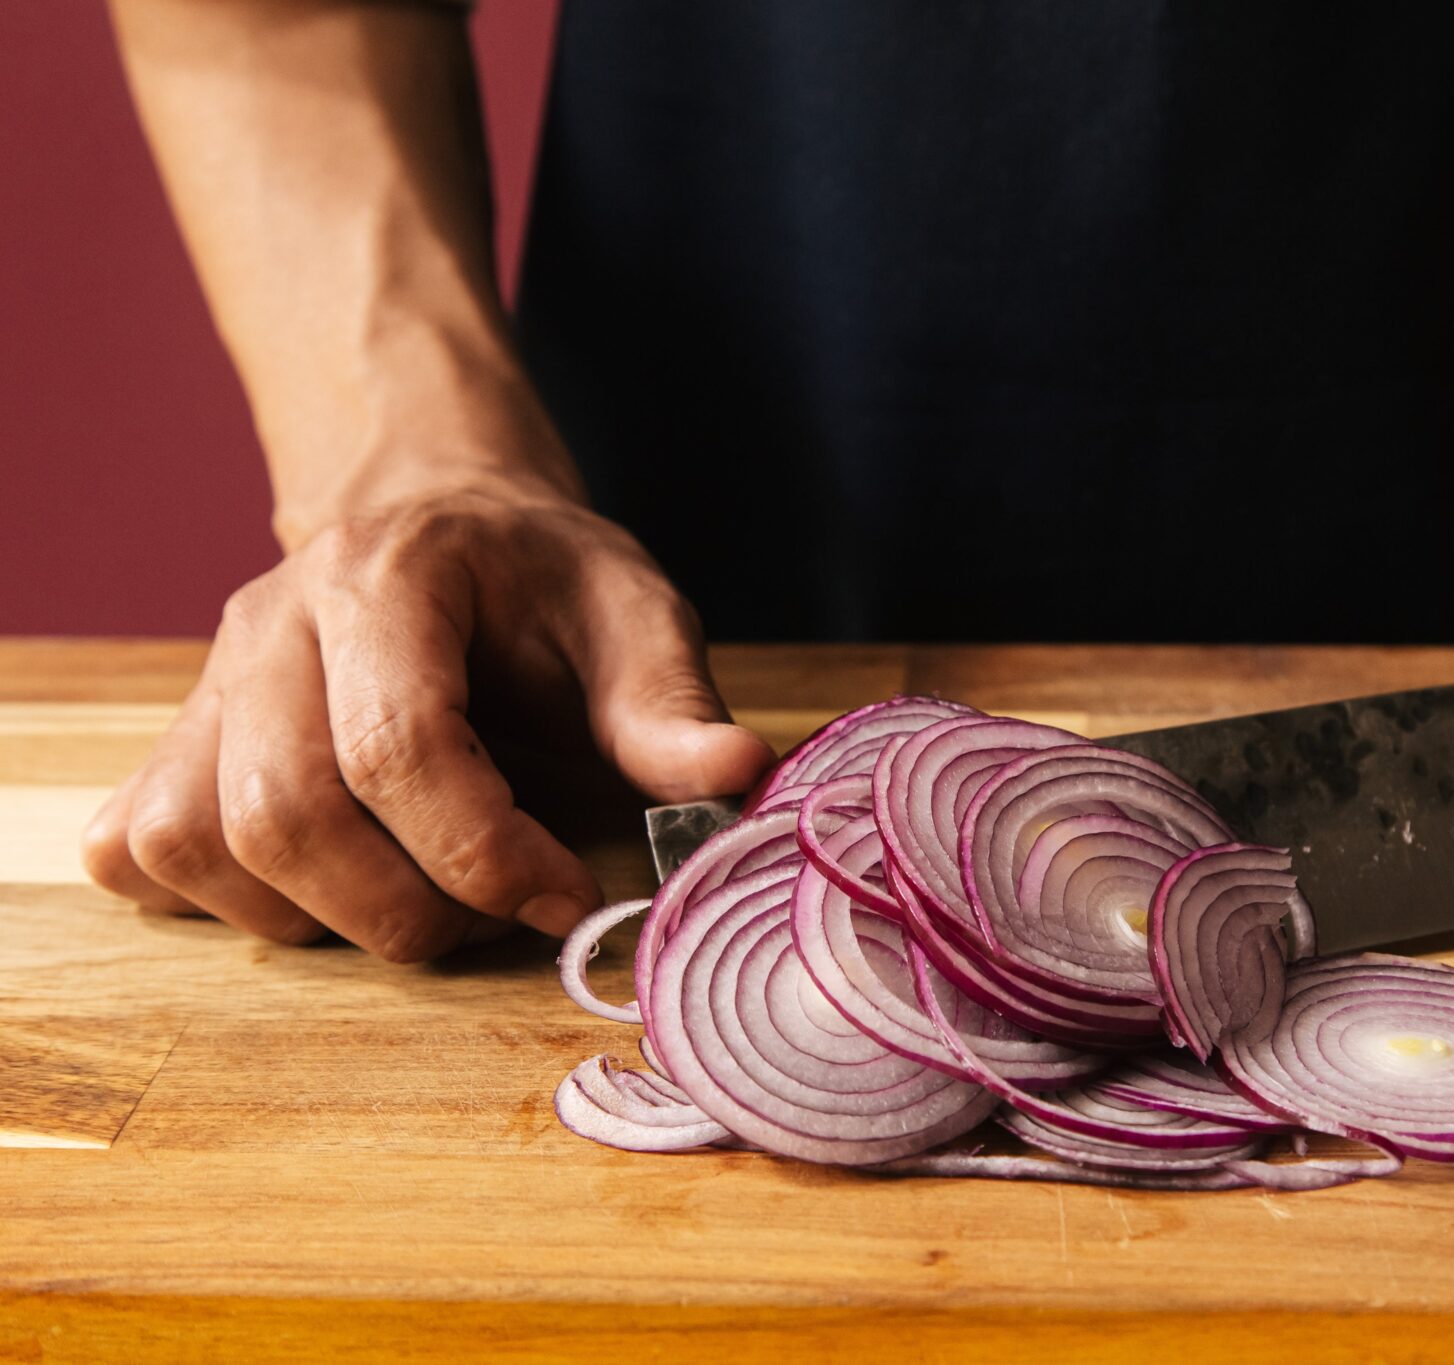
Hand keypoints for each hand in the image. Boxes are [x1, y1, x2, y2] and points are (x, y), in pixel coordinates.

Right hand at [82, 485, 773, 959]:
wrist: (438, 515)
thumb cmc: (538, 577)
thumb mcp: (631, 610)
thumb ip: (670, 703)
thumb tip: (736, 778)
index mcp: (386, 576)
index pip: (396, 747)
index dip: (485, 854)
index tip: (569, 900)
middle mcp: (269, 623)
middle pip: (284, 814)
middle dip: (408, 906)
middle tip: (501, 912)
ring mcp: (204, 684)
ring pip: (204, 847)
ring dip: (325, 917)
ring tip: (427, 893)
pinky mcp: (173, 740)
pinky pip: (143, 853)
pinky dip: (228, 902)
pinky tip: (327, 882)